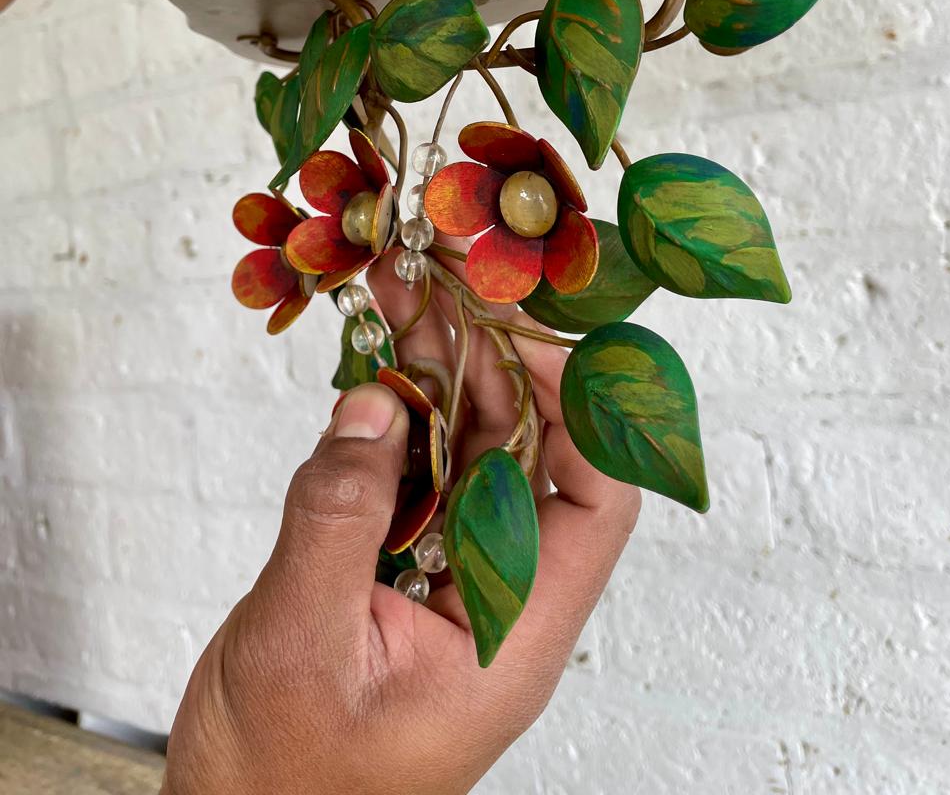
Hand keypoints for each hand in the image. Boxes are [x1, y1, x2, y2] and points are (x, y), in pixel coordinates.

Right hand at [161, 245, 640, 794]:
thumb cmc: (282, 782)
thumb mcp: (302, 647)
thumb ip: (336, 520)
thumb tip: (374, 403)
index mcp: (512, 629)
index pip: (596, 495)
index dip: (577, 400)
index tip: (514, 329)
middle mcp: (497, 590)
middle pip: (527, 447)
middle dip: (487, 354)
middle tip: (436, 277)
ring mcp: (447, 570)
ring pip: (467, 445)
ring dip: (437, 365)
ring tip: (398, 289)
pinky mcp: (398, 558)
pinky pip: (413, 465)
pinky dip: (393, 407)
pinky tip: (371, 358)